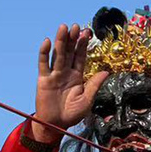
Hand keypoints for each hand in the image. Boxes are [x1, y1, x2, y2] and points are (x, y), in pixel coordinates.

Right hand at [31, 24, 106, 143]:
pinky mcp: (43, 79)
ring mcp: (54, 74)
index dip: (83, 45)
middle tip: (76, 26)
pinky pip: (43, 64)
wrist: (55, 125)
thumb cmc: (72, 114)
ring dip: (61, 41)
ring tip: (64, 28)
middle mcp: (65, 72)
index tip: (87, 33)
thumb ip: (94, 85)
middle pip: (69, 52)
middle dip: (73, 39)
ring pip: (57, 54)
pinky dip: (44, 53)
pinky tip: (47, 42)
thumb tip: (107, 72)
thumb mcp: (87, 100)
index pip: (80, 57)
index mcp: (77, 76)